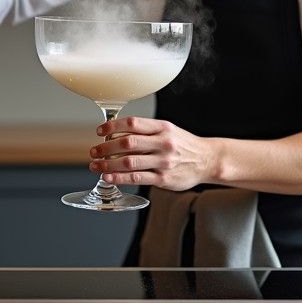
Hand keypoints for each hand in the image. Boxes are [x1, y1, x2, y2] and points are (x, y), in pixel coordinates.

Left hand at [89, 116, 216, 190]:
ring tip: (96, 165)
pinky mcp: (163, 179)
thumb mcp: (168, 130)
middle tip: (94, 151)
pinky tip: (108, 177)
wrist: (207, 160)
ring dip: (108, 164)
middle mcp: (163, 143)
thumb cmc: (183, 145)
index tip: (100, 131)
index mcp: (163, 127)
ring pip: (129, 162)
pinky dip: (119, 178)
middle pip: (128, 143)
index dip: (112, 126)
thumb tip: (116, 133)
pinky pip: (137, 178)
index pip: (133, 123)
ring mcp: (163, 162)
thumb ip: (146, 131)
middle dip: (106, 148)